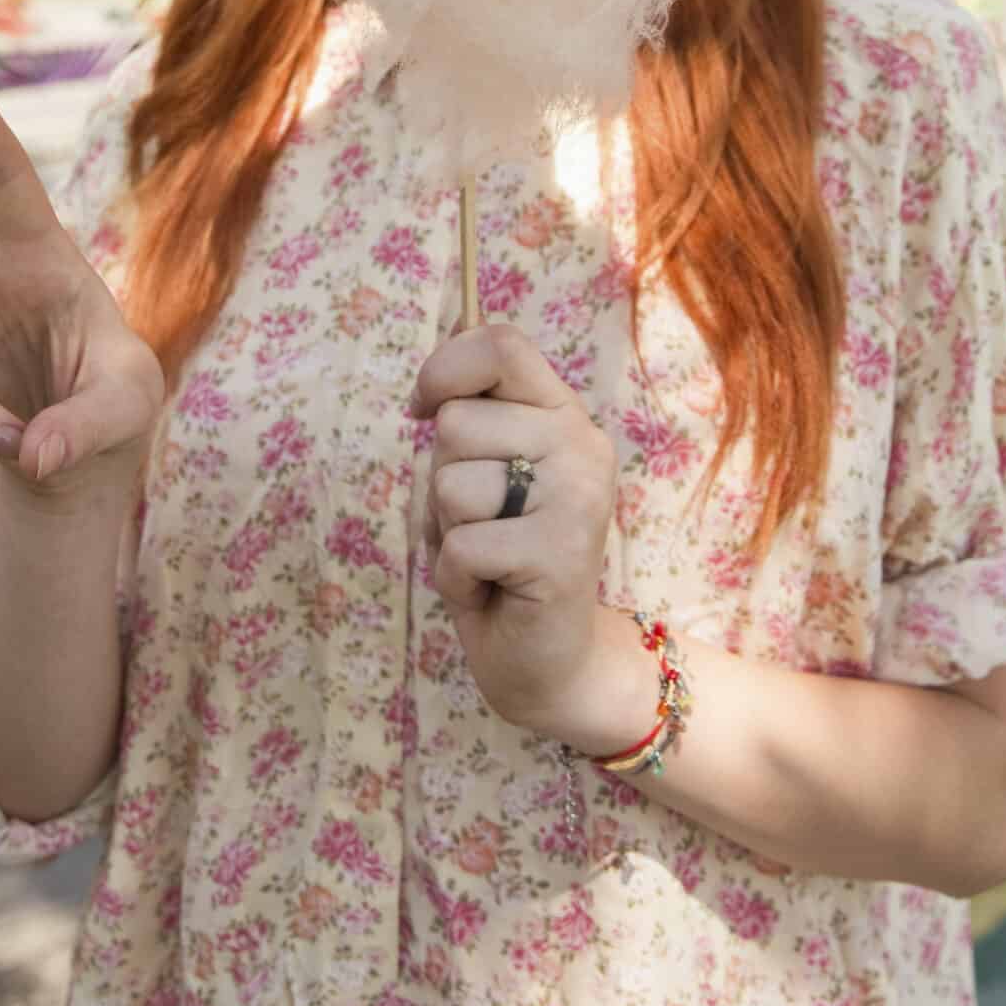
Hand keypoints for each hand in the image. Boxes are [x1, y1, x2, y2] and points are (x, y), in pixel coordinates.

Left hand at [410, 322, 641, 739]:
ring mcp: (577, 499)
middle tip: (483, 521)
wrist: (549, 660)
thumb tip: (434, 372)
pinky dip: (455, 578)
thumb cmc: (500, 558)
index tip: (424, 411)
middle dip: (443, 480)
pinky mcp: (559, 554)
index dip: (445, 370)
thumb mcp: (485, 471)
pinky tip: (491, 591)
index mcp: (563, 414)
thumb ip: (472, 419)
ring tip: (488, 557)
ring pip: (451, 484)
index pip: (502, 345)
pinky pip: (459, 545)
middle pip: (457, 423)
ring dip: (449, 532)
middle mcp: (581, 445)